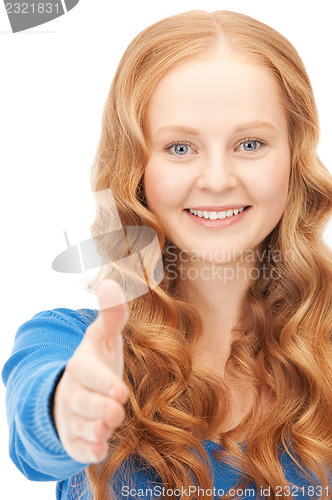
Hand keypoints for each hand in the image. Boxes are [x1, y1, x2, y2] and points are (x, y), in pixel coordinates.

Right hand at [53, 279, 129, 462]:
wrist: (75, 389)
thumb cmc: (96, 361)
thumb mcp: (104, 338)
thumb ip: (112, 315)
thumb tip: (112, 282)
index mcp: (83, 365)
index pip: (90, 374)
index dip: (103, 383)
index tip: (121, 392)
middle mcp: (75, 391)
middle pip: (84, 402)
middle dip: (99, 407)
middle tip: (116, 412)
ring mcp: (73, 416)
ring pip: (82, 425)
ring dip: (95, 428)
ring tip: (110, 427)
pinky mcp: (75, 437)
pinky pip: (79, 446)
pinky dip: (88, 449)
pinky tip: (101, 450)